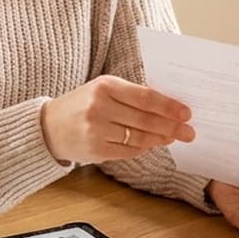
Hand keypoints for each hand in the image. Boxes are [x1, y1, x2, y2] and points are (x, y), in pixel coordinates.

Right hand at [39, 75, 193, 164]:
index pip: (145, 97)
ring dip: (160, 139)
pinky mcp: (96, 150)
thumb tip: (168, 107)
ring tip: (173, 138)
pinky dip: (143, 148)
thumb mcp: (103, 89)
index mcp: (105, 86)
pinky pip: (128, 151)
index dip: (169, 106)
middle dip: (171, 127)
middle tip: (189, 131)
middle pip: (145, 120)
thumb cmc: (83, 104)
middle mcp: (100, 107)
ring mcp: (97, 130)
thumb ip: (131, 95)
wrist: (49, 126)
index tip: (186, 113)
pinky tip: (152, 144)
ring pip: (139, 137)